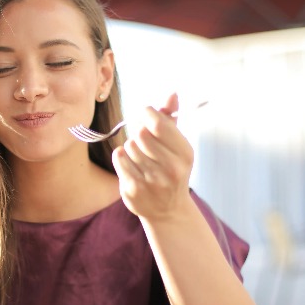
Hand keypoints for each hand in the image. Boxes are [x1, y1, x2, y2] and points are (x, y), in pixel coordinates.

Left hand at [112, 93, 194, 220]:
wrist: (168, 211)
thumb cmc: (172, 170)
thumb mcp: (178, 145)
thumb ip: (172, 118)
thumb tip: (172, 93)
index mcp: (185, 154)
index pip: (158, 124)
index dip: (147, 114)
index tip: (146, 115)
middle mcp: (171, 169)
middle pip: (141, 134)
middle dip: (140, 133)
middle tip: (144, 141)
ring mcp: (152, 181)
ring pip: (129, 145)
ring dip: (132, 147)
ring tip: (141, 158)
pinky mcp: (133, 189)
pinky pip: (119, 158)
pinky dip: (122, 157)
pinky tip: (132, 166)